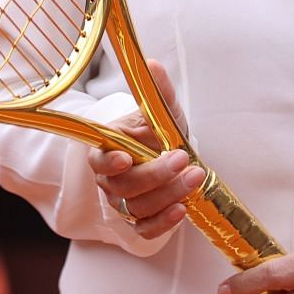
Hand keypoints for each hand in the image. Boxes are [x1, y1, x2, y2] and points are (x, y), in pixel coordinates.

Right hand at [87, 62, 202, 240]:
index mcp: (108, 148)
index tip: (128, 157)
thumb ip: (156, 90)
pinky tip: (182, 209)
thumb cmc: (158, 131)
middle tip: (183, 159)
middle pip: (124, 185)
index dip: (109, 162)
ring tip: (195, 178)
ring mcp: (124, 201)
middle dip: (155, 174)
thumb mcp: (159, 109)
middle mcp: (112, 179)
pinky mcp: (140, 219)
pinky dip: (162, 224)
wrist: (167, 154)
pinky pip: (145, 229)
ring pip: (138, 207)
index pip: (99, 159)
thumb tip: (151, 63)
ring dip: (168, 194)